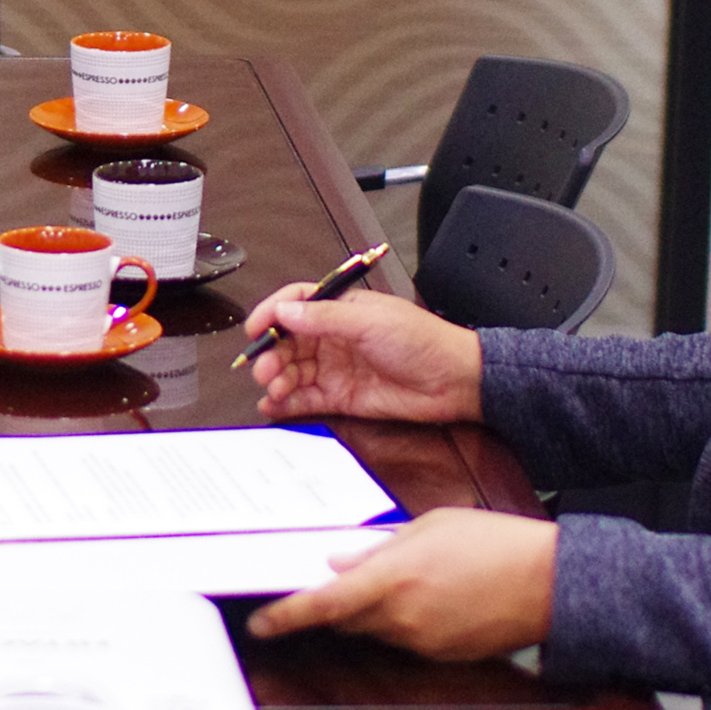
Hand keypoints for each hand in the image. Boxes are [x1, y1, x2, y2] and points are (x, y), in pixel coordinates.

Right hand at [243, 283, 482, 423]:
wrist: (455, 381)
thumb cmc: (424, 341)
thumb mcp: (371, 321)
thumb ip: (324, 318)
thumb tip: (285, 312)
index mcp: (341, 309)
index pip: (295, 304)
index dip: (271, 314)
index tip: (255, 328)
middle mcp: (333, 337)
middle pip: (288, 341)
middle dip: (271, 353)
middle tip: (264, 367)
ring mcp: (335, 367)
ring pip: (292, 370)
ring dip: (276, 378)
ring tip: (272, 386)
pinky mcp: (340, 396)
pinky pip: (304, 398)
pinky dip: (285, 402)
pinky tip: (273, 405)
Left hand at [245, 507, 556, 659]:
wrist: (552, 583)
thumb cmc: (497, 544)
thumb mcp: (431, 526)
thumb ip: (380, 547)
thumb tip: (341, 562)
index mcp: (394, 579)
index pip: (324, 604)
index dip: (287, 615)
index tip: (262, 622)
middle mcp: (403, 618)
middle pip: (344, 619)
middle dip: (338, 601)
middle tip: (349, 574)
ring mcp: (423, 642)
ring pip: (375, 629)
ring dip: (374, 608)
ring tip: (412, 576)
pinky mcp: (443, 655)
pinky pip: (406, 639)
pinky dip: (404, 620)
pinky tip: (434, 595)